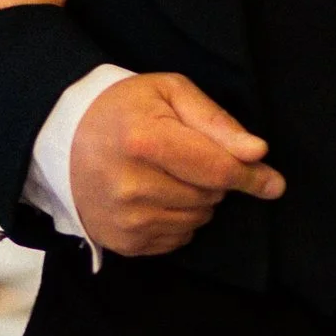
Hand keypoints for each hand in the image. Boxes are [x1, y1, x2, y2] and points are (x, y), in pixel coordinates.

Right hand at [69, 70, 283, 258]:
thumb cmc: (124, 109)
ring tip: (167, 175)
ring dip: (196, 201)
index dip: (251, 176)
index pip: (217, 169)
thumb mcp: (170, 93)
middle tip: (185, 157)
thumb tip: (256, 153)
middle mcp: (131, 185)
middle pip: (210, 197)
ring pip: (198, 220)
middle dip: (212, 179)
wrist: (62, 138)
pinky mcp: (122, 241)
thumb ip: (216, 121)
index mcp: (143, 141)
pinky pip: (178, 239)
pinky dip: (178, 220)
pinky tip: (155, 197)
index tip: (273, 182)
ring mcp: (125, 218)